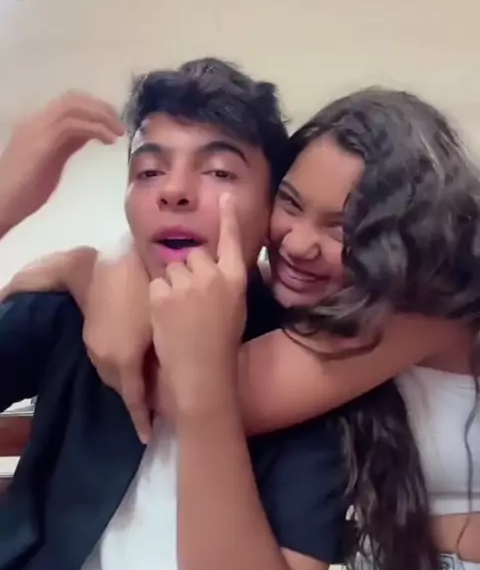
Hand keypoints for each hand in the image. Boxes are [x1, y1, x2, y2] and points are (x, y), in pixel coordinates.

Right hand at [0, 91, 122, 231]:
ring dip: (101, 115)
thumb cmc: (22, 192)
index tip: (112, 122)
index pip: (69, 104)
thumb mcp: (51, 162)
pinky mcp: (42, 142)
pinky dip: (96, 128)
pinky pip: (74, 124)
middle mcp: (37, 121)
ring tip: (118, 131)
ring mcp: (38, 129)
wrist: (0, 204)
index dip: (94, 108)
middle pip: (73, 98)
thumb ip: (68, 145)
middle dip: (101, 107)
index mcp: (38, 125)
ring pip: (74, 106)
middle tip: (119, 125)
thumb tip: (90, 135)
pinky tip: (108, 140)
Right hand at [82, 242, 152, 442]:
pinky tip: (136, 357)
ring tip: (151, 379)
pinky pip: (108, 361)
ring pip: (114, 375)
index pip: (134, 400)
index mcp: (123, 360)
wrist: (108, 264)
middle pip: (124, 390)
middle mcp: (105, 360)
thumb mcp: (161, 322)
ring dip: (131, 380)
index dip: (143, 420)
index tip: (149, 436)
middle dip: (141, 397)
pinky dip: (121, 365)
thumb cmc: (143, 290)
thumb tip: (177, 377)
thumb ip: (166, 353)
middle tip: (162, 402)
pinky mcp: (91, 337)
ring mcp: (95, 348)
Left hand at [149, 194, 246, 418]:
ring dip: (171, 286)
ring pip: (172, 269)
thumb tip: (210, 267)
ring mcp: (186, 283)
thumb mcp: (234, 308)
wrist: (202, 373)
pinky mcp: (162, 293)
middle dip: (189, 271)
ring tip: (179, 313)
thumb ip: (224, 283)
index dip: (228, 217)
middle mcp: (212, 274)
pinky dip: (158, 299)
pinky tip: (166, 318)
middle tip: (191, 301)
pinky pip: (156, 285)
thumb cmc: (221, 346)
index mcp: (236, 279)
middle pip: (193, 255)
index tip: (224, 195)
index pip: (232, 240)